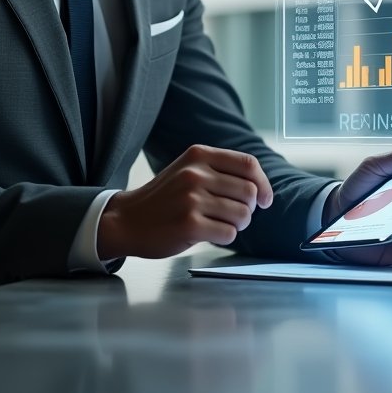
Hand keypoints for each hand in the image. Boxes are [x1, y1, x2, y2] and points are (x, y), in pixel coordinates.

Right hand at [98, 144, 272, 259]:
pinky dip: (225, 237)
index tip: (265, 200)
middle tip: (233, 216)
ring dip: (237, 225)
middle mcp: (196, 173)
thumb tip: (260, 188)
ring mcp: (192, 199)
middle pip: (249, 192)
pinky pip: (229, 233)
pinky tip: (207, 233)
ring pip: (242, 214)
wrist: (126, 220)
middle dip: (248, 209)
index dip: (263, 184)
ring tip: (218, 224)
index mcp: (198, 155)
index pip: (248, 164)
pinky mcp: (190, 224)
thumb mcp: (187, 170)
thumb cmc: (163, 198)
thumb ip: (219, 171)